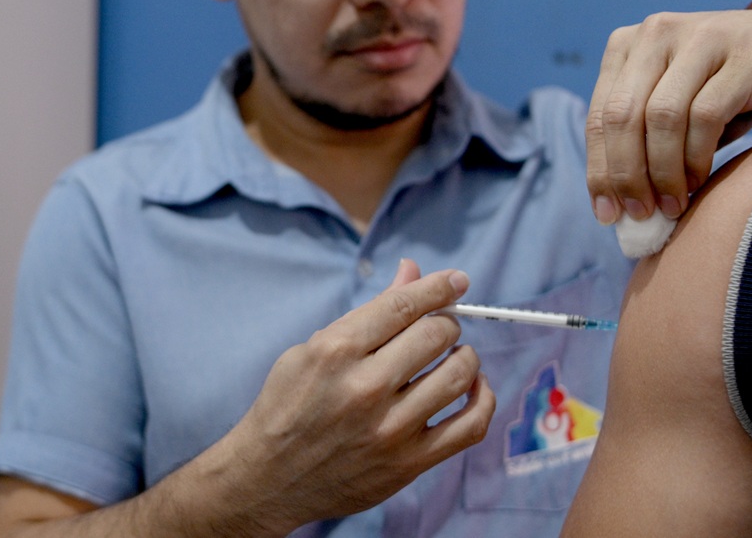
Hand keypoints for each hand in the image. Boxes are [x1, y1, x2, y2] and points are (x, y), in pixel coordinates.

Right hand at [206, 259, 495, 533]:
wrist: (269, 479)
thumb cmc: (289, 406)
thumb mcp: (313, 348)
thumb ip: (369, 312)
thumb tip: (412, 271)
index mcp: (336, 351)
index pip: (404, 305)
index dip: (438, 287)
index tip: (458, 280)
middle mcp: (365, 388)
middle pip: (435, 335)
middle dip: (445, 322)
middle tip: (439, 326)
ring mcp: (390, 429)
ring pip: (458, 374)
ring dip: (464, 356)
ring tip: (453, 355)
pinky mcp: (409, 462)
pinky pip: (470, 426)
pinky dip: (483, 399)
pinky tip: (474, 386)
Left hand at [585, 9, 751, 224]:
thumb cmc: (725, 86)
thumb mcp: (673, 100)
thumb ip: (642, 136)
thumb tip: (617, 203)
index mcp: (628, 44)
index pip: (599, 115)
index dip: (599, 169)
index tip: (606, 214)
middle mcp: (656, 33)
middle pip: (623, 116)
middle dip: (627, 174)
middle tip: (640, 214)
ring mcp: (699, 39)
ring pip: (661, 118)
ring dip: (663, 171)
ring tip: (671, 205)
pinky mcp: (741, 57)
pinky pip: (705, 116)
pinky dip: (696, 156)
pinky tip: (697, 181)